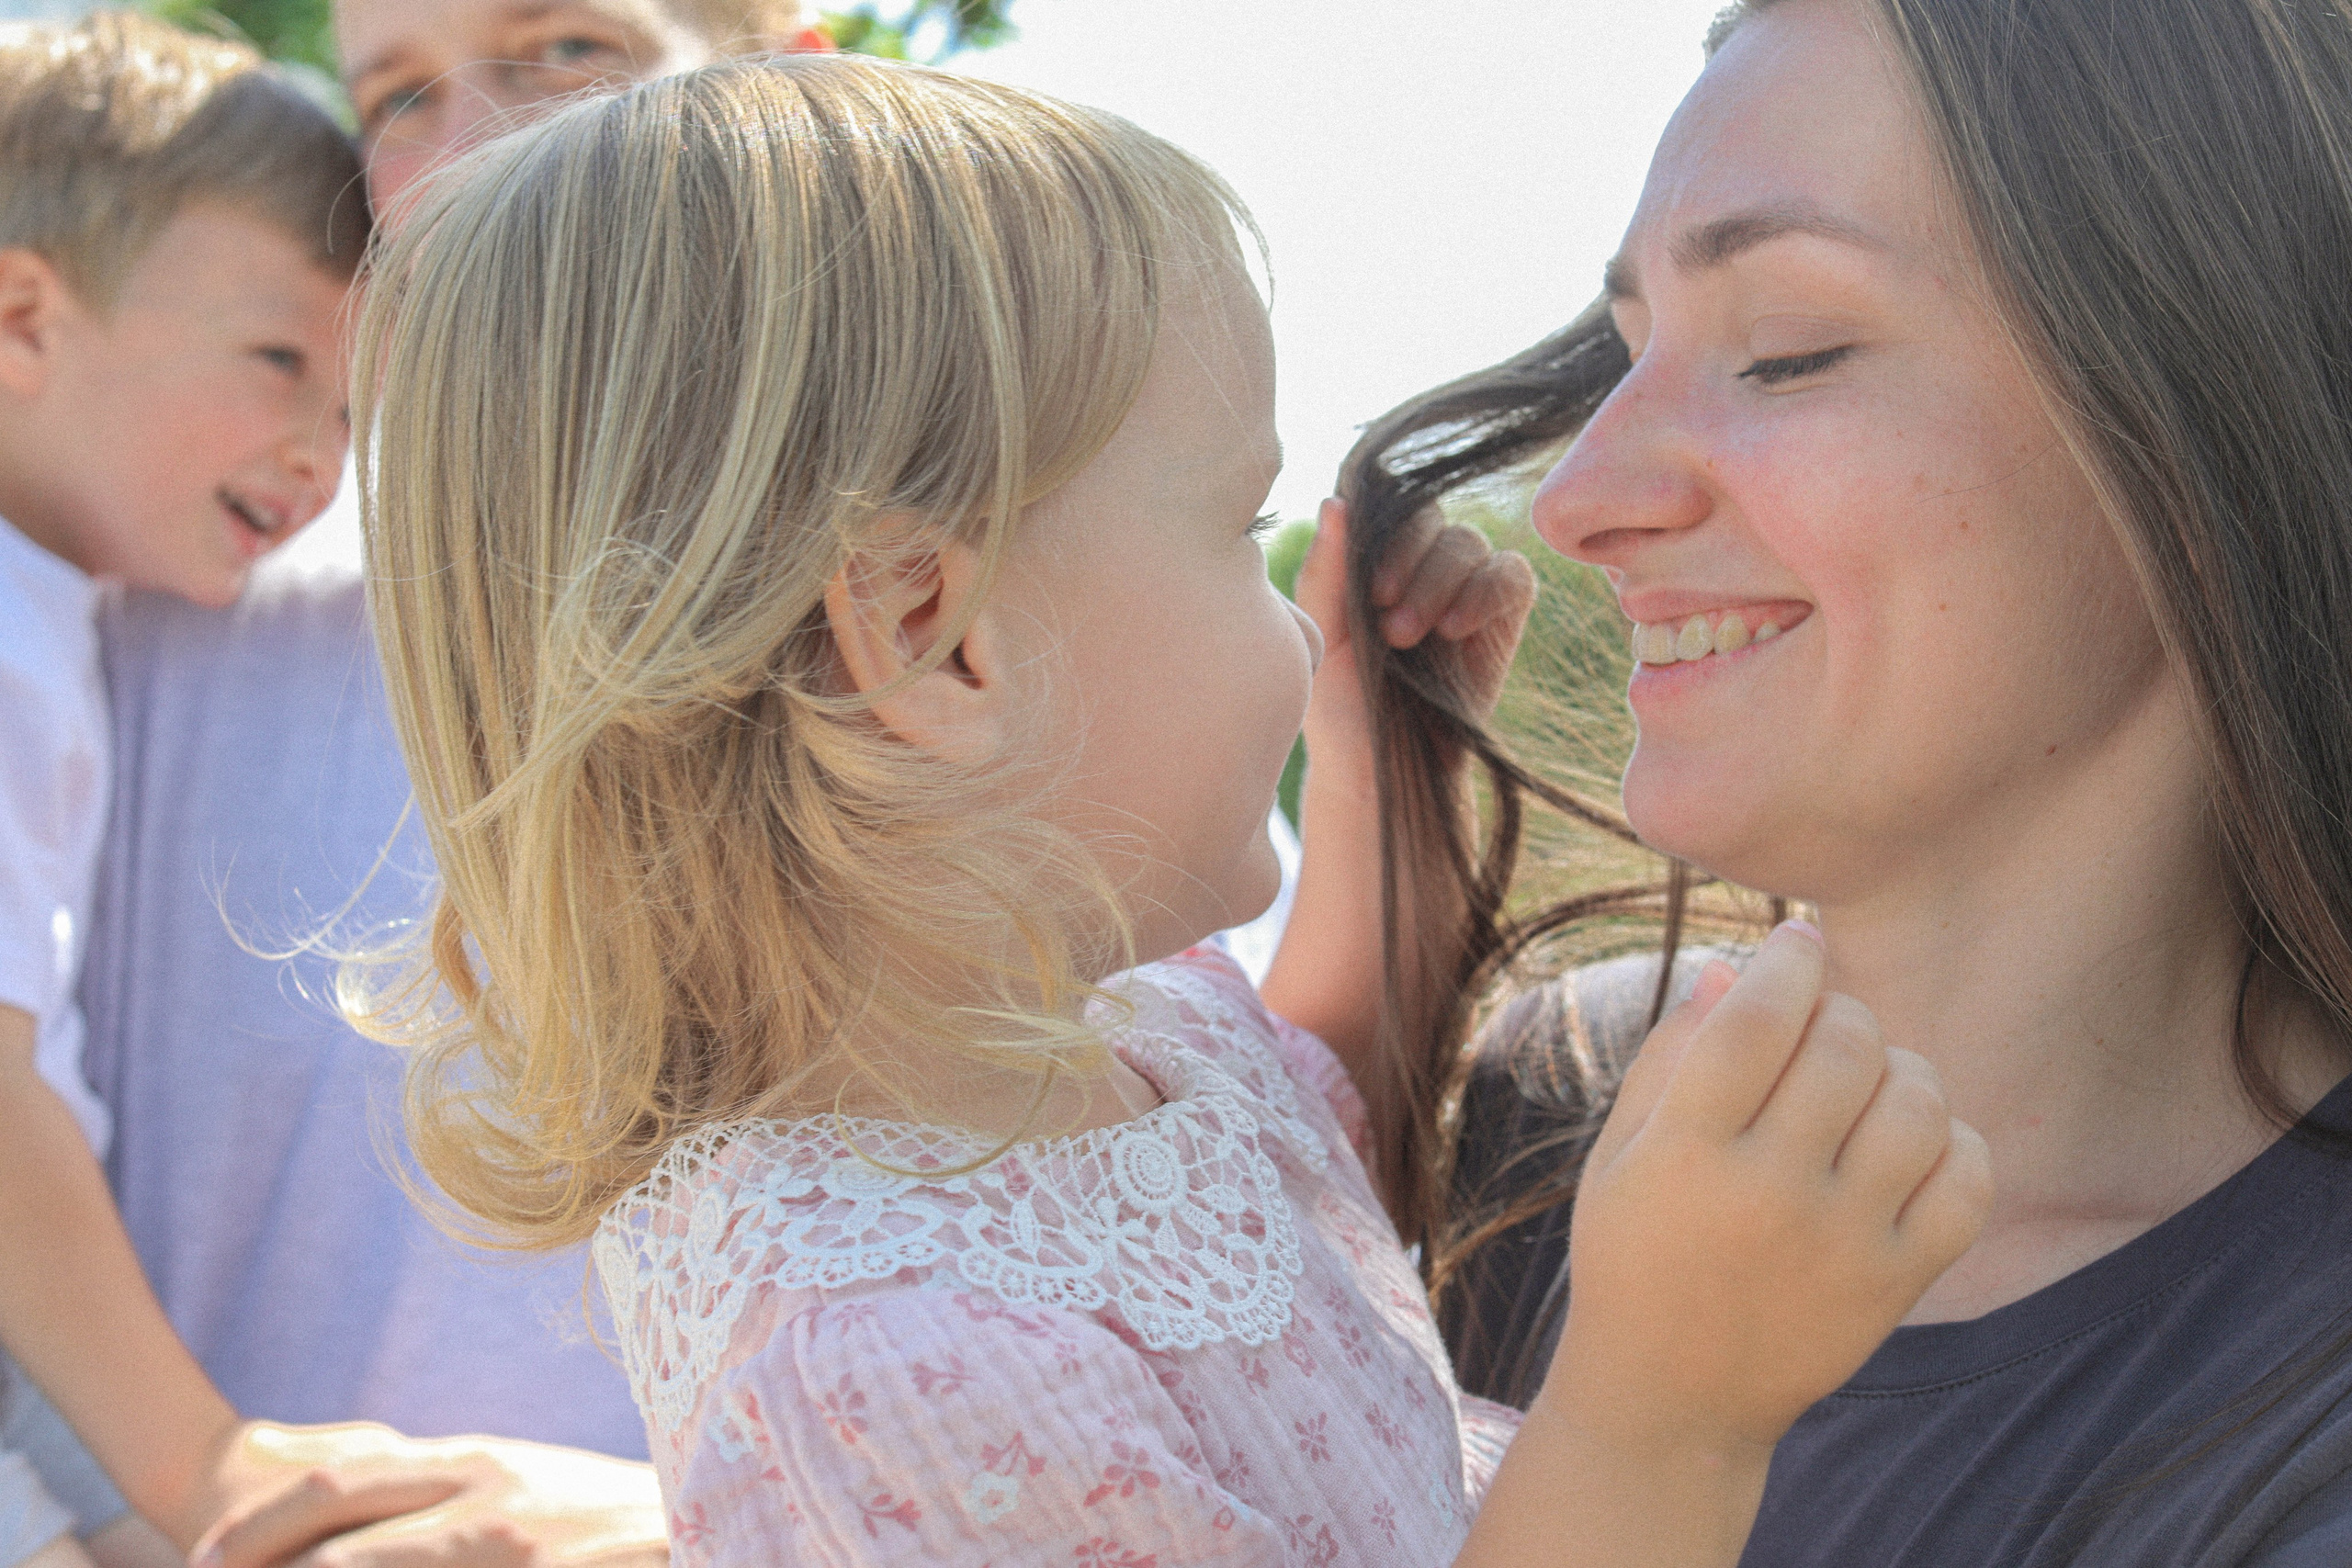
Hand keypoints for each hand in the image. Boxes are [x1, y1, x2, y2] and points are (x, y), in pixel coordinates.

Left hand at [192, 1423, 664, 1567]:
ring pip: (365, 1557)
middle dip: (252, 1550)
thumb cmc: (615, 1523)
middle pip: (332, 1510)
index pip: (338, 1477)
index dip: (256, 1519)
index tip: (203, 1556)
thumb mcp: (525, 1485)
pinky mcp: (535, 1567)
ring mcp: (510, 1534)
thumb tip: (359, 1493)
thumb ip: (448, 1490)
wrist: (719, 1523)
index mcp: (473, 1461)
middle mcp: (482, 1487)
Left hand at [1293, 496, 1536, 770]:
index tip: (1373, 593)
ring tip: (1414, 639)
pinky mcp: (1503, 617)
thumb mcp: (1321, 638)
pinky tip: (1457, 629)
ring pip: (1470, 543)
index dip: (1390, 536)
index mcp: (1374, 561)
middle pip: (1435, 521)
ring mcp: (1465, 588)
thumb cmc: (1339, 706)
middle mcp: (1422, 566)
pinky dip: (1488, 591)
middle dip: (1414, 566)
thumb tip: (1334, 501)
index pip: (1393, 510)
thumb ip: (1325, 572)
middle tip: (1391, 628)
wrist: (1379, 770)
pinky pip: (1513, 574)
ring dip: (1442, 583)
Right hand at [1553, 923, 1991, 1455]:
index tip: (1800, 943)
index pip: (1757, 1019)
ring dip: (1897, 1069)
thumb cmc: (1634, 1256)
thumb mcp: (1619, 1155)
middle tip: (1821, 1026)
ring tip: (1866, 1084)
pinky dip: (1951, 1140)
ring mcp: (1841, 1244)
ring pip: (1916, 1103)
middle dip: (1840, 1011)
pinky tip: (1908, 1143)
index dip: (1790, 961)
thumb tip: (1735, 969)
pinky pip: (1966, 1180)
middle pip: (1844, 1046)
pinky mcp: (1894, 1285)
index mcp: (1685, 1153)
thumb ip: (1670, 1056)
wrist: (1672, 1399)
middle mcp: (1768, 1195)